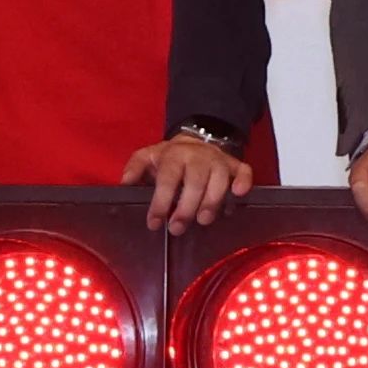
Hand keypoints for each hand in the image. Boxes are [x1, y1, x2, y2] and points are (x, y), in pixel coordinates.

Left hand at [129, 131, 256, 228]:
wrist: (196, 139)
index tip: (154, 223)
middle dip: (186, 207)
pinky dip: (243, 182)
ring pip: (219, 179)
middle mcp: (197, 156)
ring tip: (204, 220)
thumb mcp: (147, 156)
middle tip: (177, 228)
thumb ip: (135, 168)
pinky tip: (238, 194)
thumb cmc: (170, 157)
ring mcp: (218, 160)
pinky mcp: (235, 165)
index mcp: (174, 155)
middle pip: (195, 182)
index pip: (167, 179)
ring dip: (212, 201)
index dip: (160, 202)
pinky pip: (243, 171)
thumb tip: (124, 183)